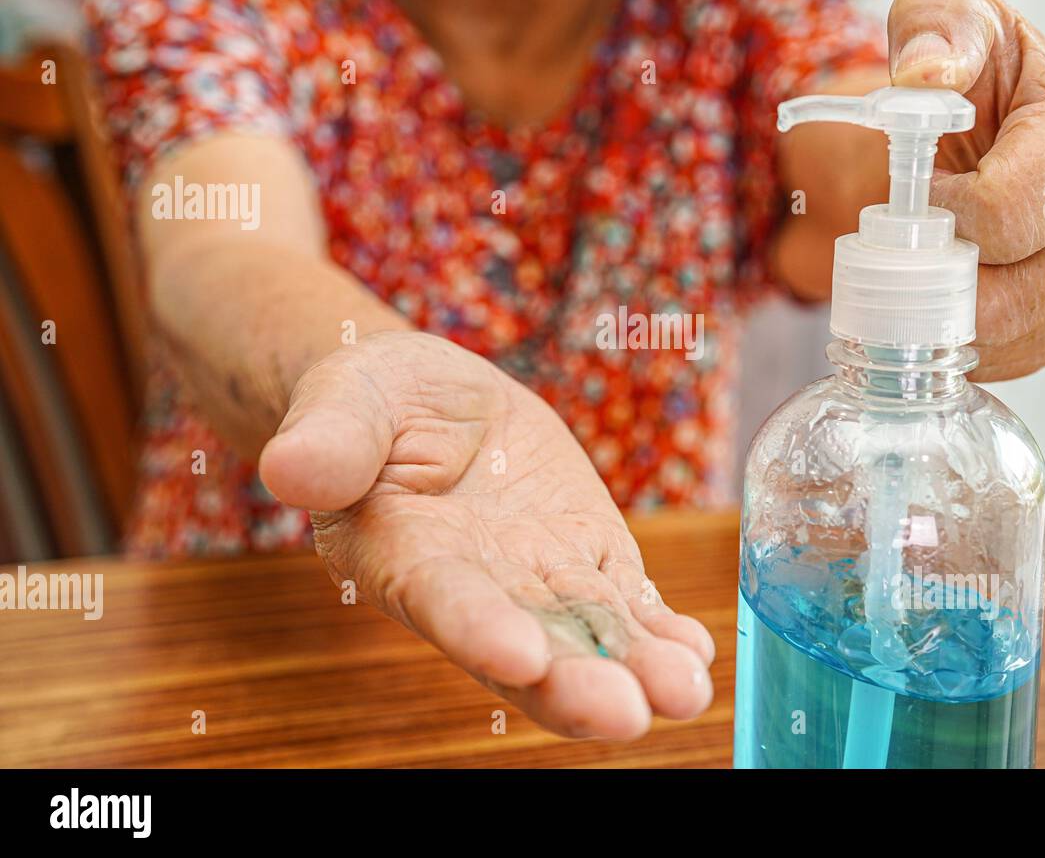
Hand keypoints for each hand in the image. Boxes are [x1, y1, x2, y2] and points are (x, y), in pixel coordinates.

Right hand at [257, 330, 713, 738]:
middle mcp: (475, 585)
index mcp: (402, 551)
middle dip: (573, 684)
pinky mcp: (586, 558)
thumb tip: (290, 468)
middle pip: (525, 647)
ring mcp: (536, 578)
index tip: (518, 655)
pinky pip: (625, 603)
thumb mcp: (345, 396)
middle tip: (626, 711)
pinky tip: (692, 653)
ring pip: (587, 636)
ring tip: (683, 690)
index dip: (476, 628)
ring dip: (636, 668)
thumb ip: (329, 436)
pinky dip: (658, 630)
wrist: (431, 399)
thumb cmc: (374, 399)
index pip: (441, 597)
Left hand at [888, 0, 1044, 380]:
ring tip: (922, 269)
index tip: (918, 191)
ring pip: (1010, 338)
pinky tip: (945, 302)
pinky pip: (1016, 358)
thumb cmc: (971, 72)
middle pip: (1009, 295)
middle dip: (937, 280)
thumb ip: (935, 30)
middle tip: (908, 244)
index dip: (939, 214)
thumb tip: (925, 77)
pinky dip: (965, 344)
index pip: (1002, 213)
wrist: (992, 124)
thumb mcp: (947, 23)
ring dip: (944, 319)